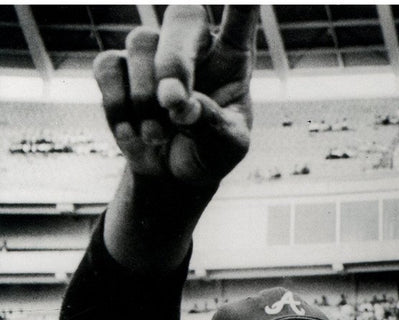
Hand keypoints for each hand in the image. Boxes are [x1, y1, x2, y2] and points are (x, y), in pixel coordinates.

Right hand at [94, 5, 257, 185]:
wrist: (175, 174)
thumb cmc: (211, 152)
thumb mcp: (229, 146)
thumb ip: (213, 124)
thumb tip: (181, 105)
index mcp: (233, 57)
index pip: (240, 14)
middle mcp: (195, 44)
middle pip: (182, 15)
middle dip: (174, 60)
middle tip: (175, 104)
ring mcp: (153, 52)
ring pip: (139, 41)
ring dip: (146, 98)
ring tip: (158, 136)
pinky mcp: (118, 67)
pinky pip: (108, 68)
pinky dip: (119, 107)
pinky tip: (135, 134)